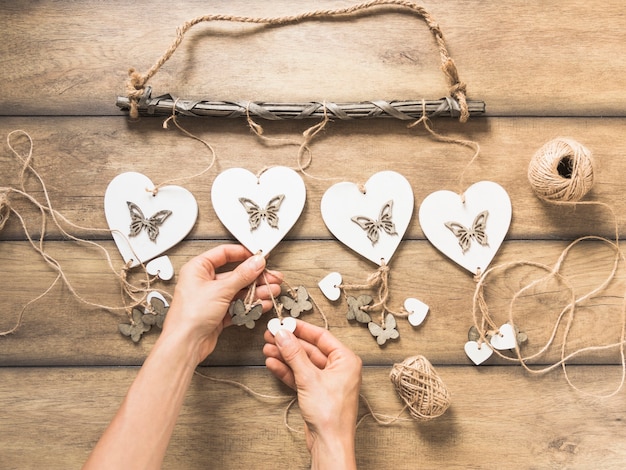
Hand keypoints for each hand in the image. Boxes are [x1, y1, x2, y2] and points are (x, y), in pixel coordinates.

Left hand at [163, 244, 282, 364]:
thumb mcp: (220, 289)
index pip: (224, 254)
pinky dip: (250, 305)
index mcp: (198, 269)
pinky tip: (262, 304)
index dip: (243, 253)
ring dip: (256, 292)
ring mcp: (212, 299)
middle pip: (235, 274)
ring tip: (272, 291)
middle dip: (256, 277)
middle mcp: (204, 282)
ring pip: (239, 291)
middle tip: (272, 277)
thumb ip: (242, 275)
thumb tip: (256, 262)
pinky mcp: (218, 314)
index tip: (259, 256)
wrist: (185, 344)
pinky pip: (238, 306)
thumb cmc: (190, 315)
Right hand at [263, 321, 361, 468]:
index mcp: (346, 360)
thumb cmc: (330, 414)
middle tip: (271, 334)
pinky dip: (287, 370)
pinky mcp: (316, 393)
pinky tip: (273, 363)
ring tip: (267, 348)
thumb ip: (294, 354)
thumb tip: (283, 334)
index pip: (322, 336)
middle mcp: (339, 369)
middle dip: (289, 343)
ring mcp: (327, 381)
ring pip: (303, 363)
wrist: (329, 444)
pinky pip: (300, 376)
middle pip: (310, 349)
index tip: (285, 323)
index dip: (301, 329)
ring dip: (285, 356)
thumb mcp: (309, 378)